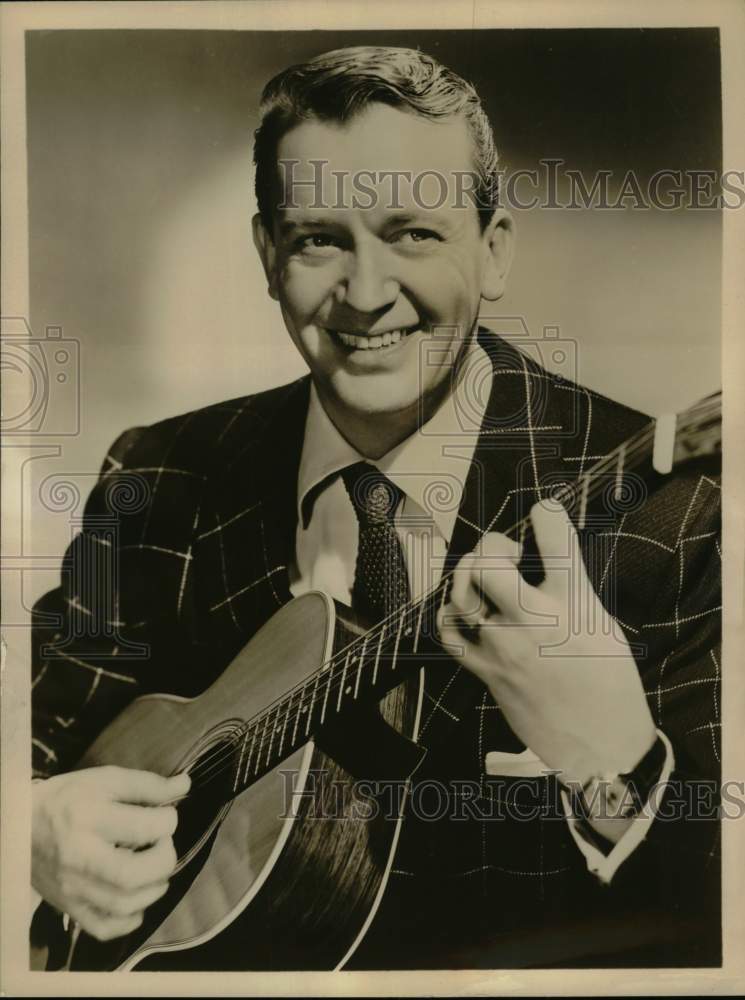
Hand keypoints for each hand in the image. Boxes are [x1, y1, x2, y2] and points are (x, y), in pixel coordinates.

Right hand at [32, 766, 189, 941]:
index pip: (144, 827)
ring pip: (124, 905)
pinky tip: (137, 898)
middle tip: (161, 843)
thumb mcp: (105, 780)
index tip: (166, 814)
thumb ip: (147, 785)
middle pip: (134, 874)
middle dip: (164, 858)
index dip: (168, 820)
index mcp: (89, 818)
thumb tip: (184, 785)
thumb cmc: (66, 799)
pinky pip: (105, 928)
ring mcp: (73, 888)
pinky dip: (130, 919)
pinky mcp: (70, 907)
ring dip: (154, 888)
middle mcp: (79, 857)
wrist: (19, 827)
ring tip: (154, 867)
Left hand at [438, 501, 656, 786]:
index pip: (555, 539)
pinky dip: (451, 612)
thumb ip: (570, 587)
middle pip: (488, 563)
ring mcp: (503, 647)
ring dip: (470, 575)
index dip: (547, 513)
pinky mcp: (485, 670)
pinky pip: (449, 631)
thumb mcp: (602, 623)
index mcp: (573, 605)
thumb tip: (542, 558)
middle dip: (492, 546)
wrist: (600, 744)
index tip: (544, 511)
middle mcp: (534, 621)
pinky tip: (467, 608)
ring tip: (487, 579)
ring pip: (462, 593)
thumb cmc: (608, 682)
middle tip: (507, 554)